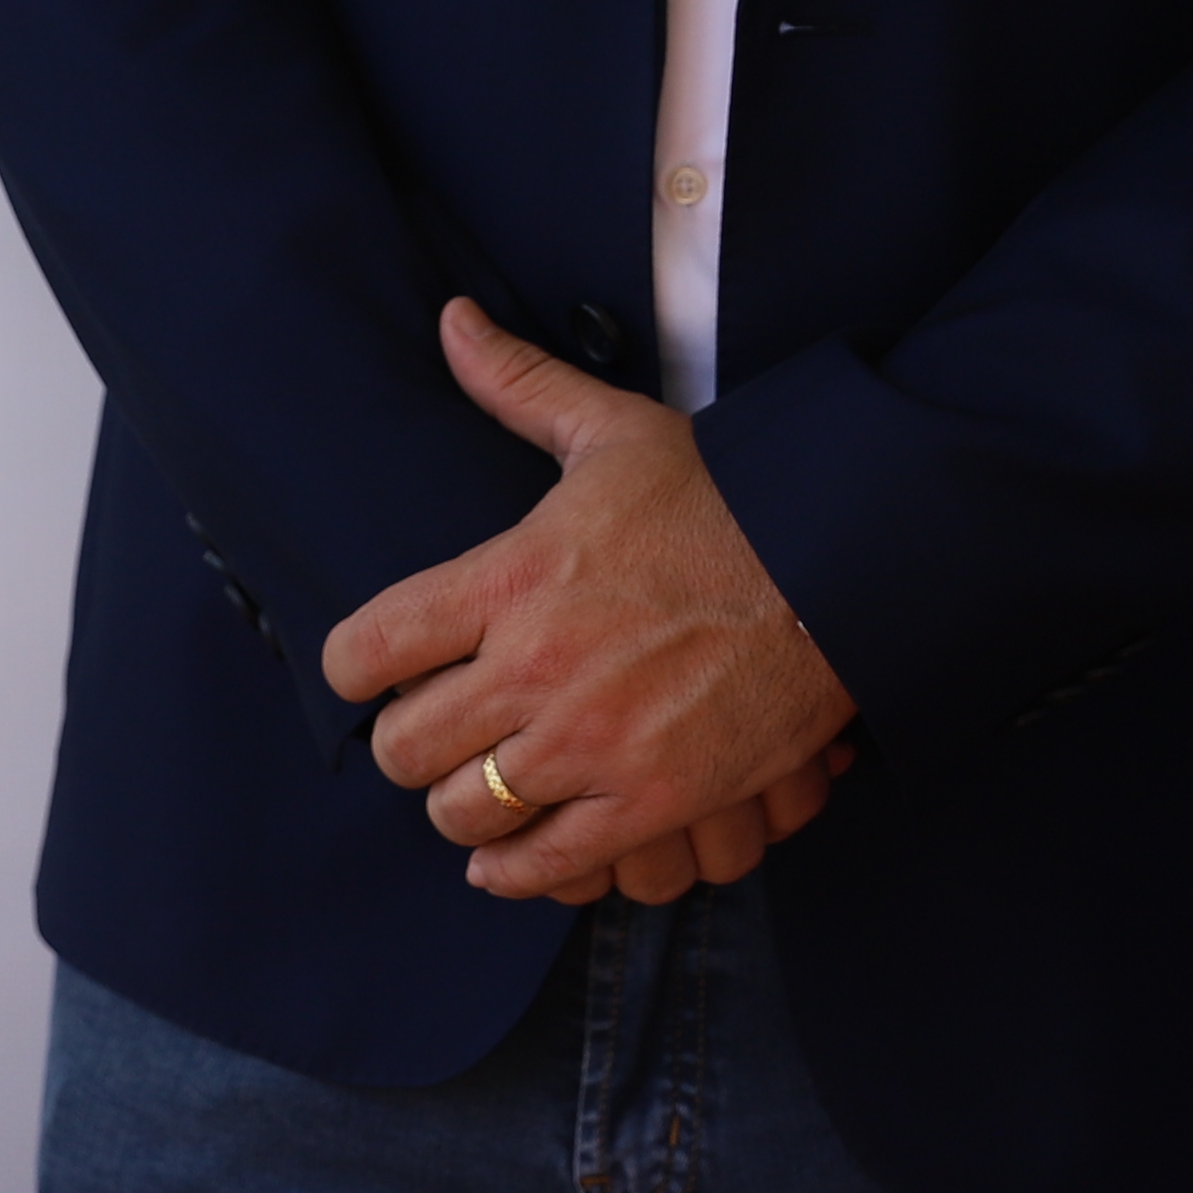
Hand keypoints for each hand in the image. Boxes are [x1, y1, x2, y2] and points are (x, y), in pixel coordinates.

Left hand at [322, 302, 860, 903]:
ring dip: (464, 806)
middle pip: (404, 751)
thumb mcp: (612, 432)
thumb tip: (450, 323)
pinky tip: (512, 854)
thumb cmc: (725, 496)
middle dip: (411, 746)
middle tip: (439, 731)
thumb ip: (518, 385)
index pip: (367, 650)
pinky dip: (516, 870)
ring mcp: (592, 742)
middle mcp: (535, 666)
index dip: (355, 669)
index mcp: (512, 576)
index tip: (373, 671)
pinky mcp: (650, 800)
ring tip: (483, 785)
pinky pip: (542, 865)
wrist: (838, 564)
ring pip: (462, 815)